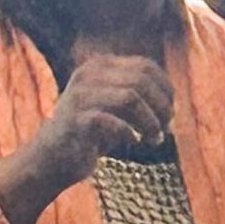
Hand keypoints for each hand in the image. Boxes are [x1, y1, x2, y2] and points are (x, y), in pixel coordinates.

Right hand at [0, 53, 172, 223]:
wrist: (52, 157)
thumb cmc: (91, 133)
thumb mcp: (115, 107)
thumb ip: (139, 97)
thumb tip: (172, 103)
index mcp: (100, 66)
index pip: (146, 66)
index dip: (165, 89)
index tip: (170, 113)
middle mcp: (89, 75)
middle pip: (141, 80)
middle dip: (161, 106)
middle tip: (165, 129)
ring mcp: (80, 96)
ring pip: (131, 98)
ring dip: (150, 121)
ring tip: (154, 139)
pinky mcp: (76, 120)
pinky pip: (112, 121)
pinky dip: (129, 132)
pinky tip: (134, 141)